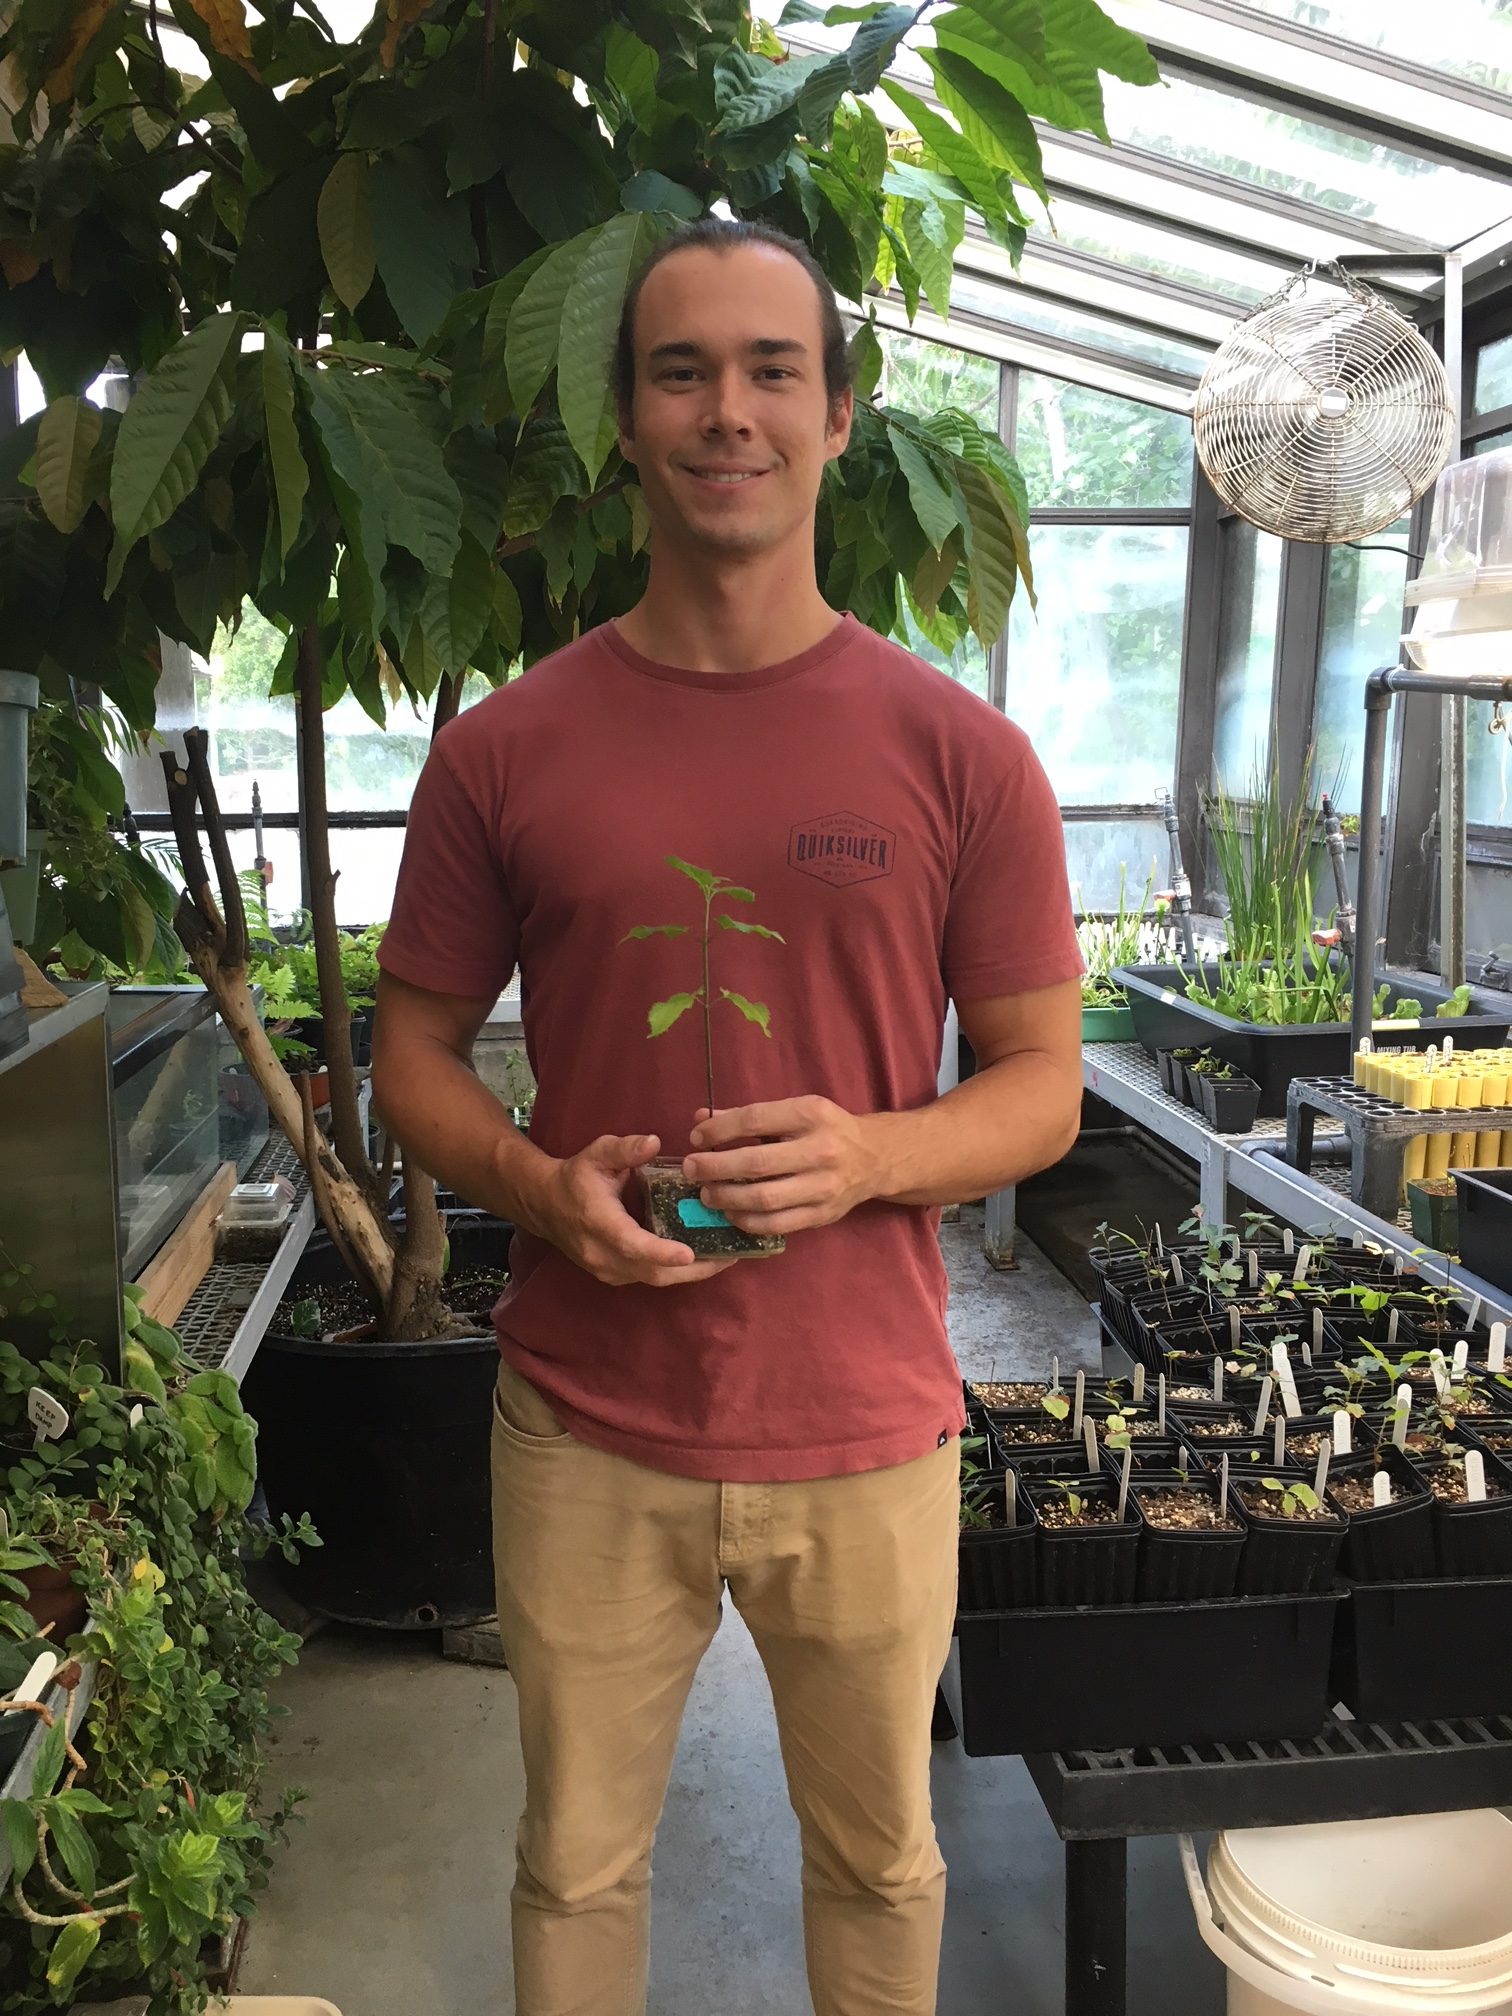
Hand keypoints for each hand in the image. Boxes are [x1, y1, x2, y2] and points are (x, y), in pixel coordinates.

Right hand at [535, 1133, 738, 1287]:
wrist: (546, 1204)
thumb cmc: (577, 1177)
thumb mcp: (598, 1153)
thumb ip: (625, 1148)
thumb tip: (653, 1142)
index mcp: (598, 1223)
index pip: (631, 1244)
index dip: (661, 1252)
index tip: (689, 1253)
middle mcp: (602, 1254)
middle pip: (651, 1272)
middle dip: (693, 1270)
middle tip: (729, 1257)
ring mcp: (608, 1270)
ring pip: (654, 1279)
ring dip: (689, 1274)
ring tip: (724, 1258)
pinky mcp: (614, 1275)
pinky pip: (649, 1278)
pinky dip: (675, 1272)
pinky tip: (701, 1258)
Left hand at [682, 1097, 882, 1237]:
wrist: (874, 1158)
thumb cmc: (826, 1129)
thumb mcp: (794, 1111)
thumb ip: (750, 1116)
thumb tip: (702, 1120)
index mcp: (811, 1115)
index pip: (754, 1120)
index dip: (719, 1131)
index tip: (696, 1138)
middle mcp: (820, 1151)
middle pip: (756, 1164)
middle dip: (714, 1168)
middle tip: (691, 1169)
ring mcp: (823, 1187)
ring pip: (764, 1199)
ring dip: (726, 1198)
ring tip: (707, 1193)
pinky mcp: (822, 1215)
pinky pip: (776, 1225)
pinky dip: (747, 1221)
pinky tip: (731, 1212)